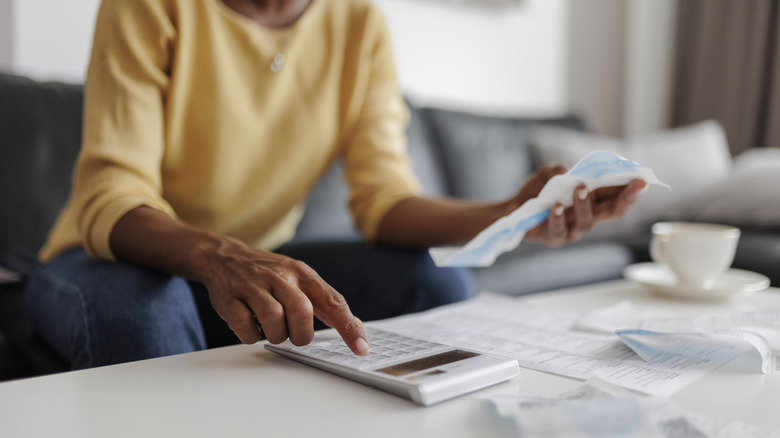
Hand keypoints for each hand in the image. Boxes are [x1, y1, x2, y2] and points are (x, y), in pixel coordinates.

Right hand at [198, 237, 369, 354]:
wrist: (225, 257)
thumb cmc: (269, 274)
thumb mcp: (299, 277)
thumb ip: (324, 300)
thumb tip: (355, 326)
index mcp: (302, 273)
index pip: (333, 301)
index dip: (349, 327)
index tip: (361, 348)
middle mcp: (280, 277)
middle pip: (302, 312)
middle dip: (301, 334)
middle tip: (295, 336)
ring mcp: (254, 286)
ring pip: (273, 320)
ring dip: (276, 335)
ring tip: (272, 330)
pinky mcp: (230, 299)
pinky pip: (246, 327)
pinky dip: (251, 335)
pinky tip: (252, 326)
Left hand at [512, 165, 646, 245]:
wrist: (513, 207)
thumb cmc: (537, 191)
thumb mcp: (549, 174)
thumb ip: (559, 170)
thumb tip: (568, 171)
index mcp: (593, 200)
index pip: (618, 196)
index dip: (632, 188)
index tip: (644, 179)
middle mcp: (587, 216)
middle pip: (613, 211)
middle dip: (626, 198)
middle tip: (635, 185)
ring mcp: (572, 229)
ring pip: (586, 222)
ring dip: (585, 204)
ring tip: (579, 188)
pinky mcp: (553, 237)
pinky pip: (559, 231)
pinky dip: (557, 218)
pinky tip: (555, 207)